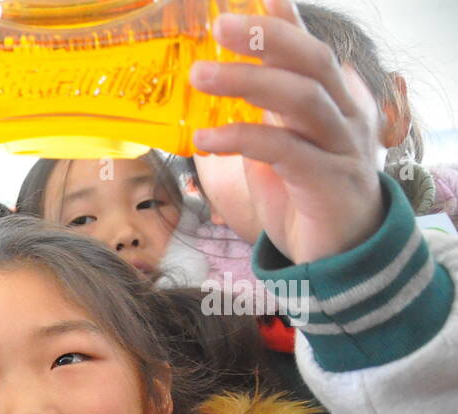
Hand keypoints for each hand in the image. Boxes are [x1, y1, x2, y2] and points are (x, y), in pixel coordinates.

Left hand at [190, 0, 383, 263]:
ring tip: (199, 74)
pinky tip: (206, 140)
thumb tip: (221, 76)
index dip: (284, 21)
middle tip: (220, 26)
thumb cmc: (303, 196)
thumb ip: (262, 111)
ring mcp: (342, 147)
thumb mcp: (280, 144)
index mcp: (335, 100)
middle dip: (267, 39)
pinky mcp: (329, 182)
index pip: (309, 50)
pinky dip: (244, 140)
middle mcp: (346, 115)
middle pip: (312, 63)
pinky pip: (285, 151)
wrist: (341, 258)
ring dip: (249, 82)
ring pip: (302, 100)